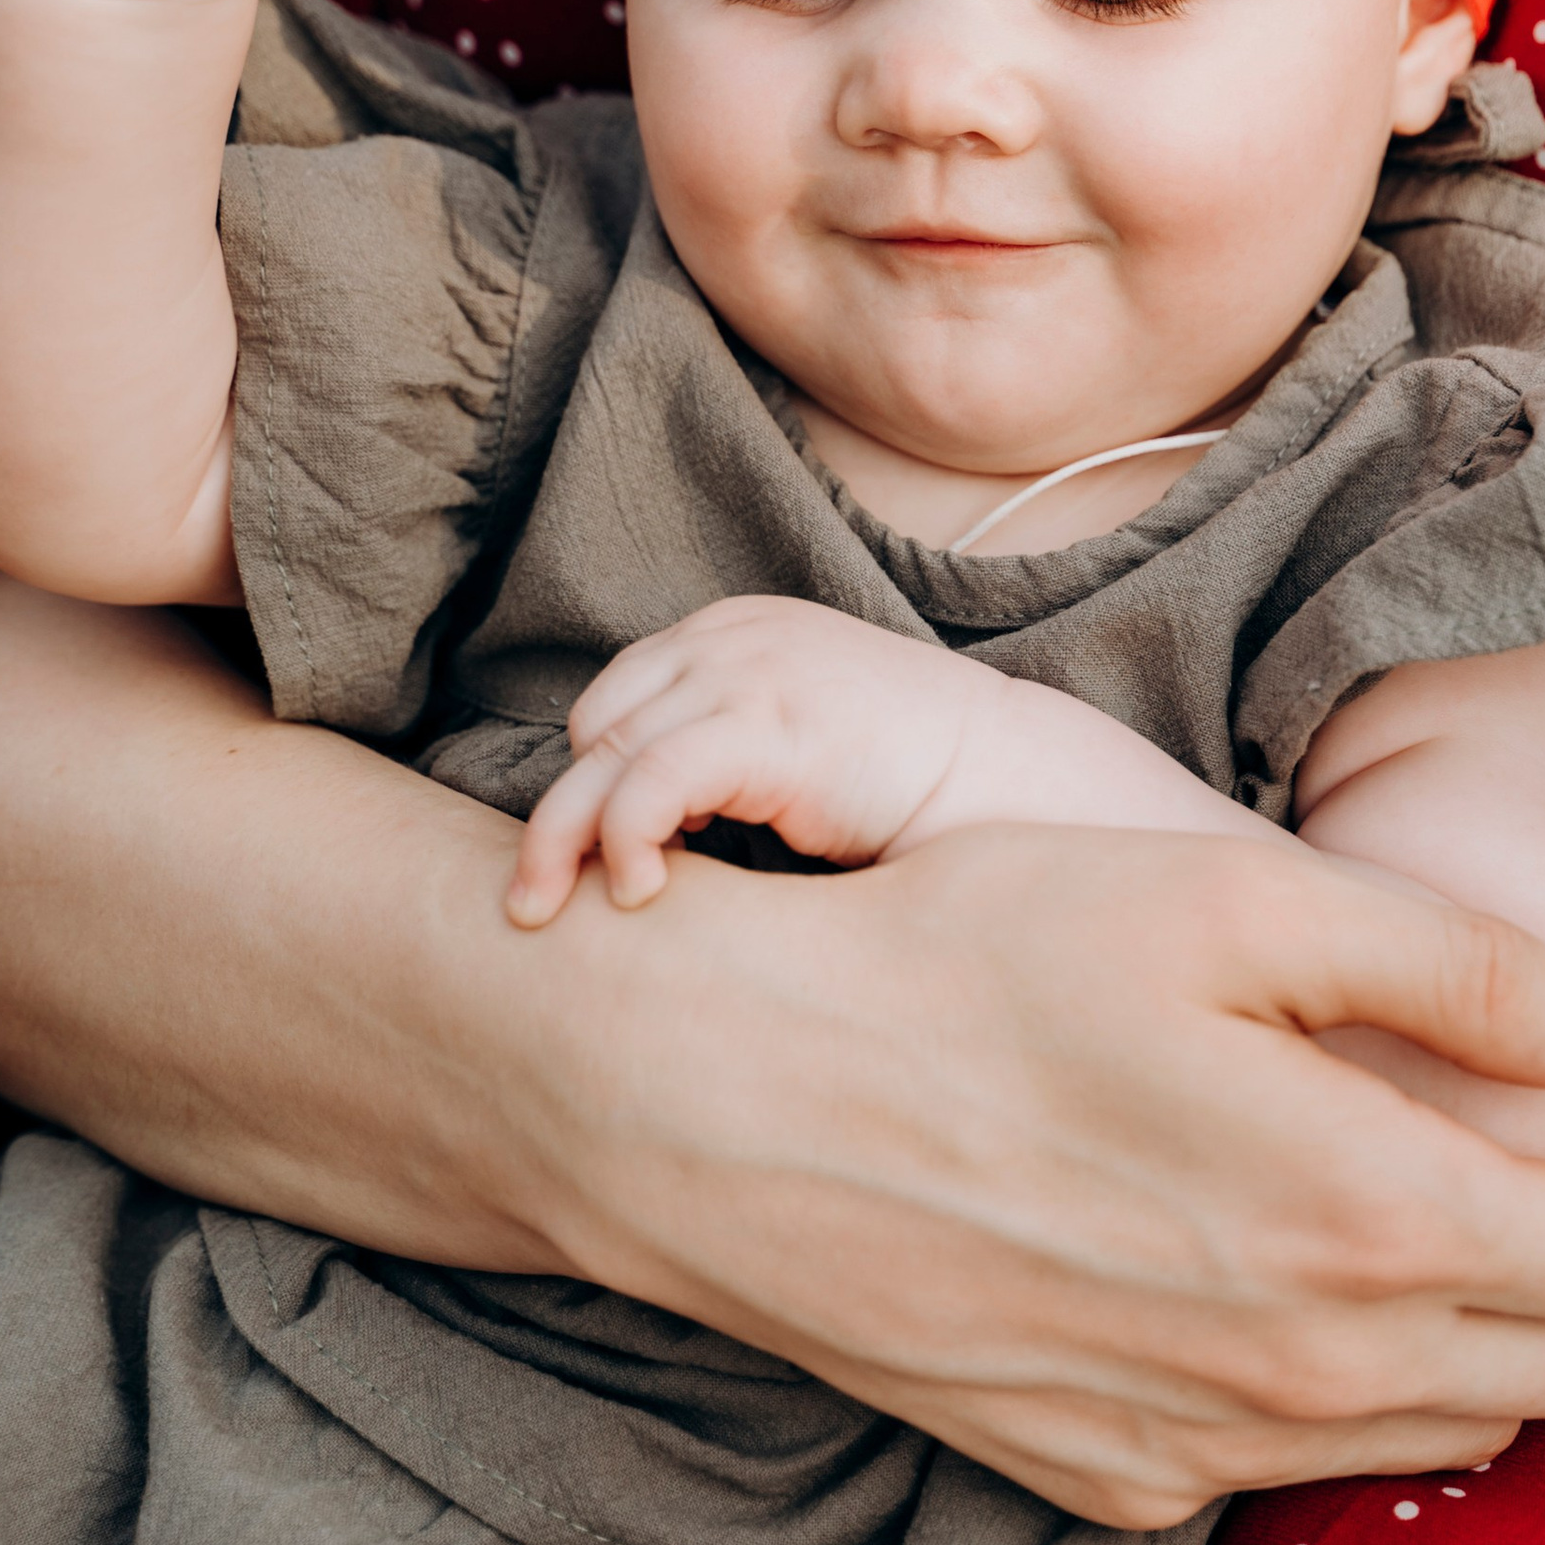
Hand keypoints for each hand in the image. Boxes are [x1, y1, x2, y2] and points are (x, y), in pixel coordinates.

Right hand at [0, 584, 1544, 1530]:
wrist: (714, 1111)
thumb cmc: (965, 963)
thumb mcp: (1229, 903)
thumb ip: (1461, 970)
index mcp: (1372, 1223)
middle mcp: (1311, 1375)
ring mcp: (1205, 1448)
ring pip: (1452, 1427)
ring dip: (1498, 1315)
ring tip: (1439, 1175)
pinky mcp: (1106, 1478)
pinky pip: (1305, 1456)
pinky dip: (1361, 1373)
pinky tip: (1287, 1256)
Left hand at [508, 597, 1024, 921]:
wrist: (1011, 777)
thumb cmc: (912, 784)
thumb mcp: (799, 742)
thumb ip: (724, 757)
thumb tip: (645, 835)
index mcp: (732, 630)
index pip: (614, 701)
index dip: (590, 782)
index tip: (587, 859)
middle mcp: (726, 636)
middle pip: (592, 727)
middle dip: (558, 817)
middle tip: (533, 903)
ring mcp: (744, 672)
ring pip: (602, 758)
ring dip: (563, 842)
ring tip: (554, 914)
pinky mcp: (763, 724)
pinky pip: (649, 782)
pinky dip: (622, 840)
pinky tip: (641, 892)